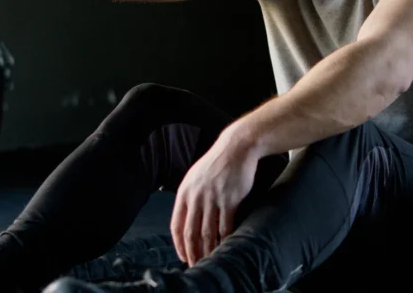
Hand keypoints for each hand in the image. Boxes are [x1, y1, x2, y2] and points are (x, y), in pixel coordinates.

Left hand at [170, 129, 258, 266]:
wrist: (236, 147)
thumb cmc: (216, 163)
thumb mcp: (195, 177)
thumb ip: (189, 196)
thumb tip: (186, 219)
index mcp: (184, 192)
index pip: (176, 225)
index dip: (178, 244)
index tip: (183, 256)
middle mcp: (196, 196)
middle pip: (191, 233)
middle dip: (192, 253)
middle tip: (195, 266)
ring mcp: (213, 198)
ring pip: (208, 233)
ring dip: (209, 250)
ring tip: (210, 261)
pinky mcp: (230, 199)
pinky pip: (226, 226)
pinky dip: (225, 240)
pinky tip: (226, 247)